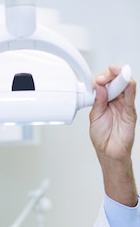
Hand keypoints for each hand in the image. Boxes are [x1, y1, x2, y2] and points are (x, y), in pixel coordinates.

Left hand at [89, 65, 137, 205]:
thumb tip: (99, 86)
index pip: (104, 84)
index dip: (102, 79)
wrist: (109, 152)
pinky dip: (130, 87)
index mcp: (104, 101)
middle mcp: (114, 101)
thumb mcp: (95, 117)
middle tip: (107, 74)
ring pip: (125, 86)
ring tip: (116, 73)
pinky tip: (127, 81)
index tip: (99, 80)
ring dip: (121, 77)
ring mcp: (123, 105)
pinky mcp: (130, 111)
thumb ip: (98, 101)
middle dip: (111, 74)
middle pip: (115, 81)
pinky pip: (131, 97)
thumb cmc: (102, 137)